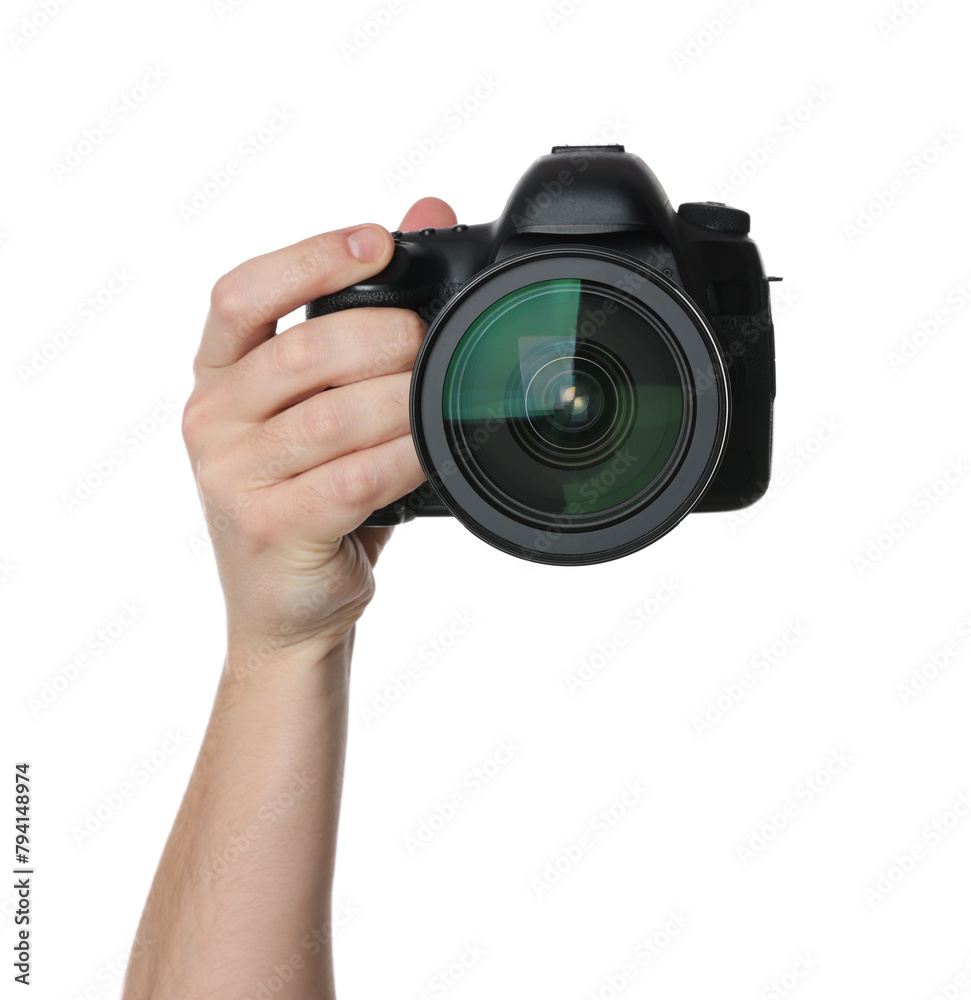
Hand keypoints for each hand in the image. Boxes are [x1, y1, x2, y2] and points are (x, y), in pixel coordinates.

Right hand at [182, 198, 457, 668]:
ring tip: (445, 396)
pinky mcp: (270, 526)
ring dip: (405, 399)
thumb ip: (365, 314)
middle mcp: (213, 419)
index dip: (311, 257)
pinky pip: (352, 475)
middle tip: (433, 344)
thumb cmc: (312, 498)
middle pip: (305, 351)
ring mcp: (232, 476)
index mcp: (219, 376)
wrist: (287, 607)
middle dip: (388, 338)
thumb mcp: (326, 404)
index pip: (243, 293)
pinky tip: (433, 449)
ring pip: (335, 415)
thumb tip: (427, 211)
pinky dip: (405, 456)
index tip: (378, 240)